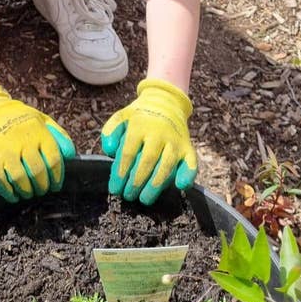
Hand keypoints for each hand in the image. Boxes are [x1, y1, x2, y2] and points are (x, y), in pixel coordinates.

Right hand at [0, 74, 75, 202]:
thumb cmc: (17, 117)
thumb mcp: (42, 119)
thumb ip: (59, 136)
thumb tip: (70, 155)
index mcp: (38, 132)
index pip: (54, 160)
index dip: (57, 177)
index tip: (56, 185)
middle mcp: (23, 141)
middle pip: (38, 172)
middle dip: (42, 187)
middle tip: (42, 190)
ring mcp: (6, 151)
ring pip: (20, 179)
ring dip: (27, 191)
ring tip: (28, 193)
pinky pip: (1, 182)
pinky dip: (9, 193)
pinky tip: (14, 194)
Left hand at [101, 78, 196, 204]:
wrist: (166, 102)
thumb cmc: (139, 116)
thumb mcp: (121, 117)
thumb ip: (111, 132)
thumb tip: (109, 150)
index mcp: (140, 125)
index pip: (129, 152)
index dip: (120, 173)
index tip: (115, 189)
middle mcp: (159, 133)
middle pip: (147, 161)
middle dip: (136, 182)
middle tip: (128, 196)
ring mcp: (175, 140)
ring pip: (166, 165)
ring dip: (155, 185)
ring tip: (145, 199)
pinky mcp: (188, 147)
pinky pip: (191, 162)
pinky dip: (188, 175)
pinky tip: (180, 186)